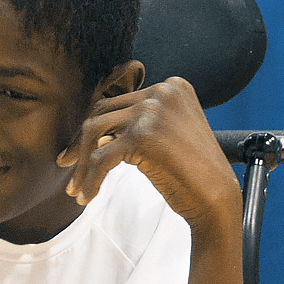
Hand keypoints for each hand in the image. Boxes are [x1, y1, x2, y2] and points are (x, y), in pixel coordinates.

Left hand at [57, 76, 241, 234]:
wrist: (217, 197)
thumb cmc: (191, 171)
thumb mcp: (165, 134)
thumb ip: (136, 123)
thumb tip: (94, 132)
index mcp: (171, 86)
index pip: (117, 101)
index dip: (94, 128)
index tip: (78, 149)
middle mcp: (161, 91)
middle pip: (101, 112)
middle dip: (80, 142)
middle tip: (67, 165)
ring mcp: (152, 111)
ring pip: (93, 132)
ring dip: (80, 162)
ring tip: (75, 187)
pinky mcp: (143, 136)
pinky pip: (100, 158)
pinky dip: (90, 179)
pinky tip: (87, 196)